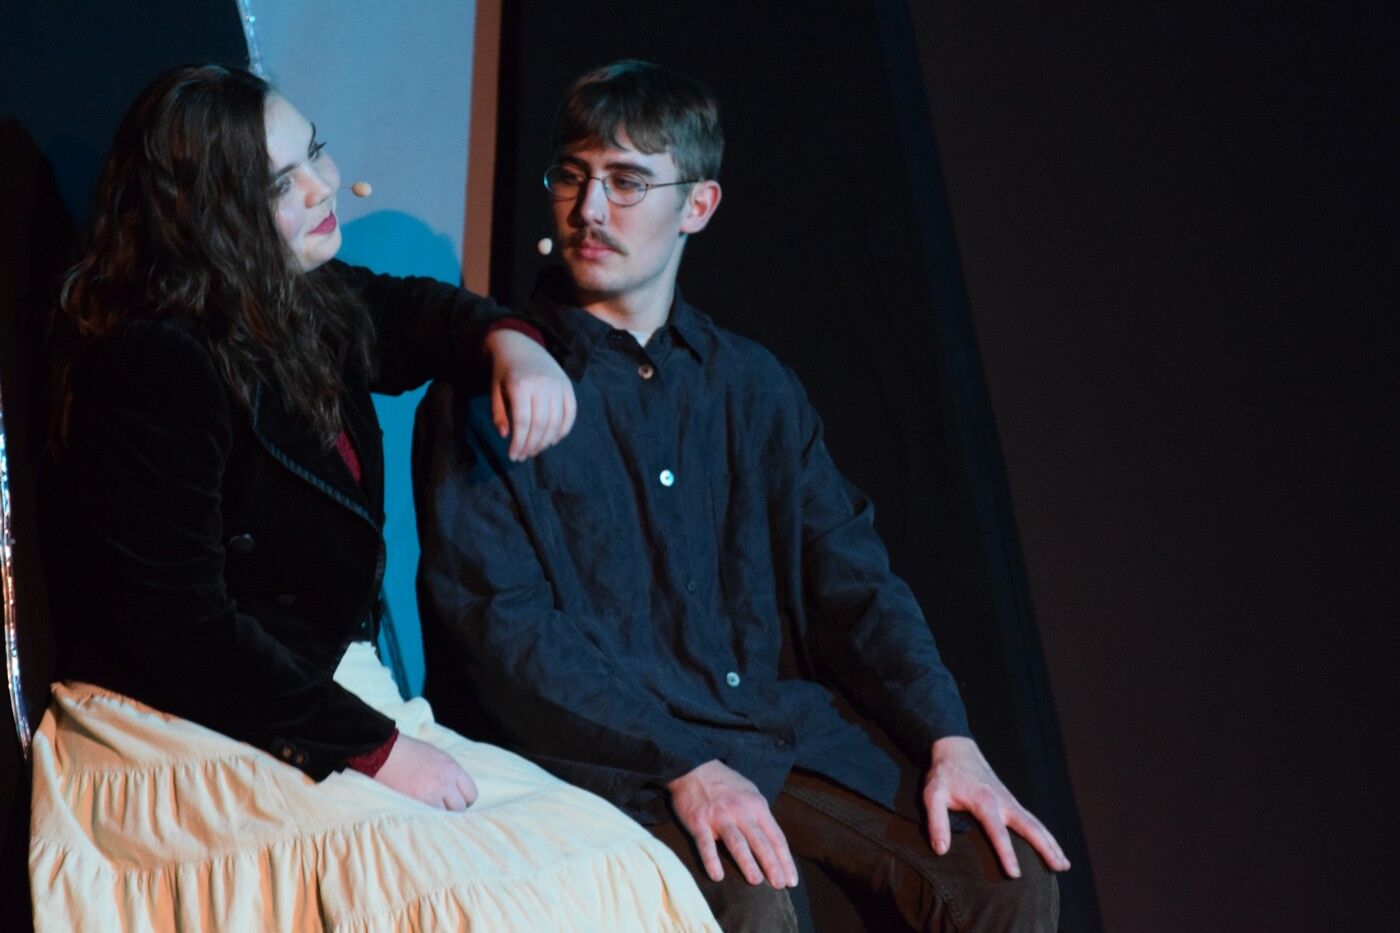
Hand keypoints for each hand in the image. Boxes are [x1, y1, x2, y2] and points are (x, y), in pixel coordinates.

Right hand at [374, 734, 477, 810]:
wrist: (385, 753)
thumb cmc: (409, 752)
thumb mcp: (437, 756)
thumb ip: (449, 773)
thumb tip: (456, 790)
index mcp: (452, 768)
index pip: (471, 793)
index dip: (465, 799)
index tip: (457, 801)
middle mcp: (445, 782)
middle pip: (460, 807)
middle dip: (452, 809)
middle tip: (441, 807)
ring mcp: (431, 794)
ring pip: (445, 816)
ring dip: (438, 815)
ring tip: (429, 809)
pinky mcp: (417, 803)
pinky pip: (429, 817)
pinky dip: (426, 817)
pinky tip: (420, 812)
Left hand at [483, 328, 576, 460]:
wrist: (520, 344)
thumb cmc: (504, 371)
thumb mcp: (495, 390)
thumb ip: (499, 413)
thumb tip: (505, 436)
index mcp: (520, 386)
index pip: (522, 422)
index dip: (518, 442)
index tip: (513, 455)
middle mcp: (541, 385)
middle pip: (540, 424)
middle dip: (532, 445)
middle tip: (524, 455)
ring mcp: (557, 385)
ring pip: (556, 422)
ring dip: (546, 441)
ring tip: (535, 449)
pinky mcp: (567, 385)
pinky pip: (570, 413)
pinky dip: (563, 430)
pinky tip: (552, 440)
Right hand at [666, 760, 798, 888]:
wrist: (694, 766)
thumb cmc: (725, 783)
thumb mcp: (749, 792)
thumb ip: (760, 815)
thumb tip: (773, 840)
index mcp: (756, 805)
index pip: (775, 837)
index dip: (784, 860)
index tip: (792, 880)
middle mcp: (740, 811)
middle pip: (760, 842)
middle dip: (772, 865)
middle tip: (779, 885)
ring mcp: (719, 816)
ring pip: (736, 843)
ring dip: (747, 863)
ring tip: (756, 881)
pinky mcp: (698, 821)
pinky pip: (705, 844)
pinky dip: (711, 860)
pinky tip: (717, 876)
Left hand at [923, 736, 1069, 876]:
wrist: (956, 748)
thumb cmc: (943, 774)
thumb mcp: (932, 795)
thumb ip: (936, 822)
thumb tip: (941, 850)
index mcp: (984, 801)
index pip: (998, 832)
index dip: (1006, 853)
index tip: (1016, 875)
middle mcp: (1003, 801)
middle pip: (1030, 827)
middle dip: (1046, 848)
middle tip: (1060, 867)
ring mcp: (1010, 800)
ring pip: (1036, 823)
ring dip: (1052, 843)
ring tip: (1064, 865)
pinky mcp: (1011, 800)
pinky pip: (1032, 819)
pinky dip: (1045, 834)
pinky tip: (1052, 847)